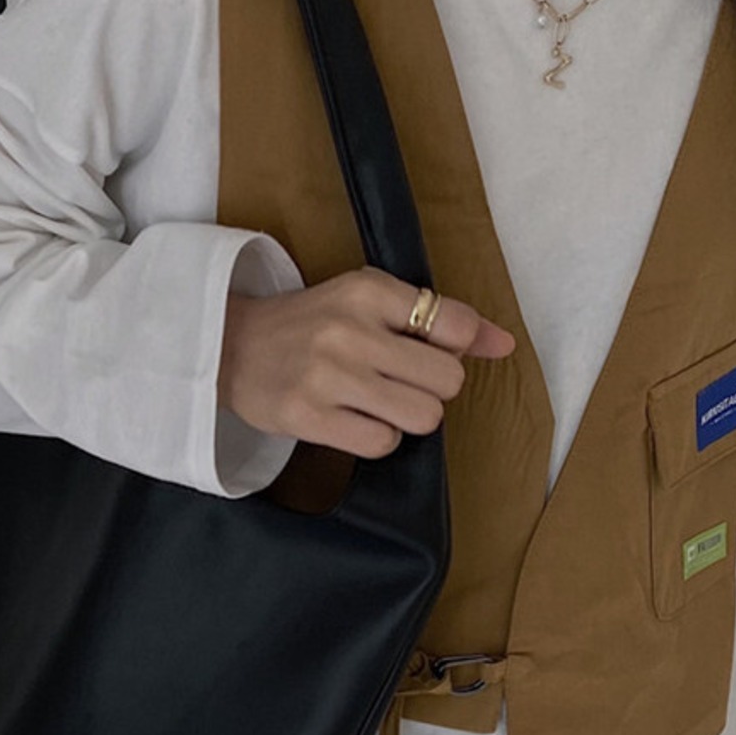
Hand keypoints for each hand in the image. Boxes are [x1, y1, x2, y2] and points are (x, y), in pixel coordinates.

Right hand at [218, 265, 515, 458]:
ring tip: (378, 402)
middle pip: (447, 381)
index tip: (430, 350)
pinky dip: (377, 437)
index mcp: (367, 291)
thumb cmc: (311, 324)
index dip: (456, 349)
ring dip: (408, 416)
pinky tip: (354, 420)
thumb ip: (440, 319)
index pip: (455, 325)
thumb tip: (505, 345)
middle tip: (399, 380)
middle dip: (432, 387)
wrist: (230, 346)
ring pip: (422, 416)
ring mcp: (326, 377)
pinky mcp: (308, 417)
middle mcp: (348, 331)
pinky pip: (382, 443)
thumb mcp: (370, 300)